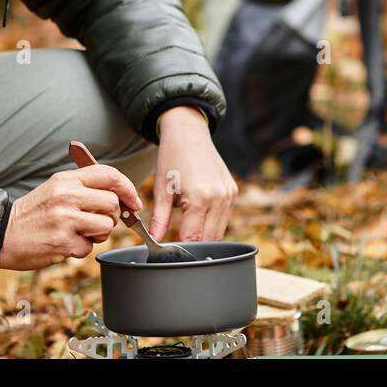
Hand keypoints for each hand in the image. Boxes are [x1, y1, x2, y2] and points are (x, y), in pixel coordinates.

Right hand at [0, 165, 140, 270]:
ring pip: (105, 226)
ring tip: (77, 233)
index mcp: (66, 180)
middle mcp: (67, 196)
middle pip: (112, 203)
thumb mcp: (54, 190)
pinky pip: (89, 247)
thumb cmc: (32, 214)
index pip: (109, 175)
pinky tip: (63, 244)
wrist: (2, 235)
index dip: (128, 188)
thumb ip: (84, 189)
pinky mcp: (63, 242)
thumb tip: (120, 197)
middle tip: (97, 223)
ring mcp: (65, 219)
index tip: (134, 201)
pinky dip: (80, 249)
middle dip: (111, 217)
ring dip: (97, 235)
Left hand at [149, 106, 237, 242]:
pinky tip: (199, 214)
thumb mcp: (161, 190)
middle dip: (193, 244)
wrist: (188, 133)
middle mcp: (219, 197)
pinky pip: (224, 217)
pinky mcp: (233, 191)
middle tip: (177, 243)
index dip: (180, 248)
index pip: (193, 238)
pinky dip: (213, 222)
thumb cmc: (171, 159)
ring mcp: (229, 194)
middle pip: (208, 239)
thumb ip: (159, 219)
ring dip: (205, 235)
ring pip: (219, 231)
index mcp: (199, 197)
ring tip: (187, 228)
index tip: (170, 252)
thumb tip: (153, 242)